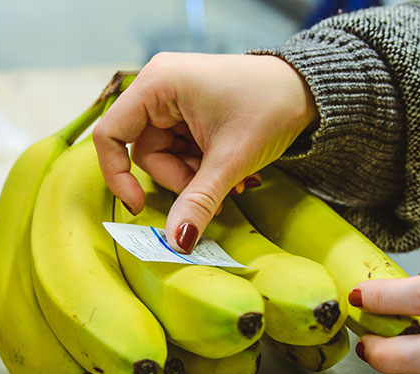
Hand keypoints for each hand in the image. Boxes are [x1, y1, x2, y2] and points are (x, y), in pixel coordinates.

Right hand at [93, 52, 317, 252]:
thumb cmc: (271, 107)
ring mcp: (174, 98)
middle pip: (145, 152)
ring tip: (235, 179)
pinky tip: (232, 171)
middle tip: (219, 191)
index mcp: (158, 84)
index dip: (118, 175)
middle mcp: (159, 86)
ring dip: (196, 177)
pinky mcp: (188, 109)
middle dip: (182, 179)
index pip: (111, 135)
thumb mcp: (231, 160)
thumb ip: (198, 201)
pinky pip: (181, 148)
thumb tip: (176, 243)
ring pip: (165, 155)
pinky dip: (203, 166)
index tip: (141, 208)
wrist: (308, 89)